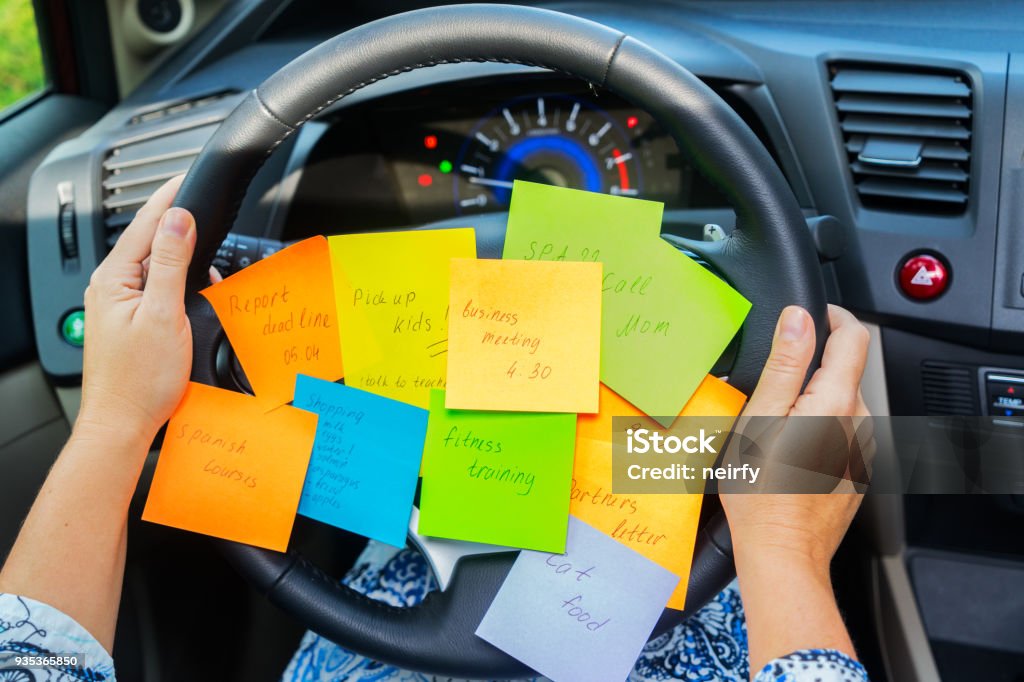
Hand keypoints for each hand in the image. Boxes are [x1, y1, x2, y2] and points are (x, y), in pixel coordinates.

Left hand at [77, 176, 198, 445]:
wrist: (123, 423)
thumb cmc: (140, 381)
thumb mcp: (163, 314)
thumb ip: (170, 263)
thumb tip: (177, 219)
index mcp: (114, 279)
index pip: (144, 224)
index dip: (169, 198)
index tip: (186, 177)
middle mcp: (110, 287)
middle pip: (148, 240)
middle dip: (177, 223)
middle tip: (205, 207)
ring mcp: (117, 304)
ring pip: (152, 263)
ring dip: (180, 253)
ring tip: (206, 249)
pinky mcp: (128, 320)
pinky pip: (153, 285)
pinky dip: (175, 278)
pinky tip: (192, 285)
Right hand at [721, 304, 870, 571]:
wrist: (782, 554)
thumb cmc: (763, 494)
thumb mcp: (761, 418)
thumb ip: (785, 363)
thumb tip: (798, 318)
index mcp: (837, 401)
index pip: (853, 335)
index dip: (832, 314)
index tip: (810, 313)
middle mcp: (859, 422)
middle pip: (843, 370)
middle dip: (809, 365)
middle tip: (767, 384)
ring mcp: (860, 449)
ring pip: (839, 402)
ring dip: (810, 399)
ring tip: (770, 423)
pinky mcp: (854, 470)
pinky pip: (838, 432)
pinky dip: (815, 428)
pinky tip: (784, 451)